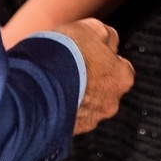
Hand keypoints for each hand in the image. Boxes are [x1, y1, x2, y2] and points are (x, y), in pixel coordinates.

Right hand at [52, 17, 134, 134]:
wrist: (38, 83)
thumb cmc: (68, 52)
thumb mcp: (92, 29)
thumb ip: (106, 36)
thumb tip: (110, 40)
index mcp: (122, 77)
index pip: (121, 68)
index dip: (105, 59)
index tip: (91, 53)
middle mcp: (111, 103)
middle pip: (104, 90)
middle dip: (90, 81)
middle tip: (70, 67)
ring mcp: (90, 120)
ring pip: (85, 106)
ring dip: (74, 96)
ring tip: (54, 82)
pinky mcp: (70, 131)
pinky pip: (67, 119)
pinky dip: (60, 109)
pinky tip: (47, 96)